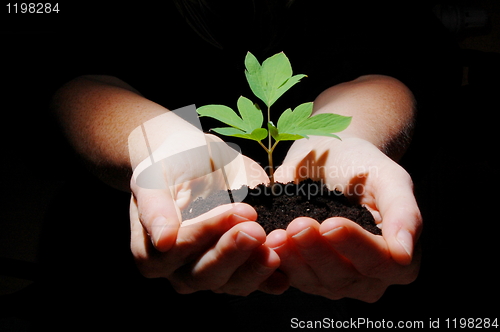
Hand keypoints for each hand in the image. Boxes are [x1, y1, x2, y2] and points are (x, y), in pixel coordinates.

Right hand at [129, 123, 286, 294]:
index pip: (178, 249)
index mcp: (152, 252)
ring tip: (275, 247)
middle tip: (255, 230)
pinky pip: (254, 282)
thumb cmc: (169, 166)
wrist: (191, 162)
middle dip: (232, 252)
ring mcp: (210, 273)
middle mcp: (179, 270)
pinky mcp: (238, 270)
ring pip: (232, 283)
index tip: (233, 212)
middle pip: (204, 273)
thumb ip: (156, 208)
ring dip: (255, 267)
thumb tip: (163, 240)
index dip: (204, 233)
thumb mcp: (155, 178)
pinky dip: (270, 279)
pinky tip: (285, 273)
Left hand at [268, 136, 421, 301]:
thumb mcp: (390, 179)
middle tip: (299, 226)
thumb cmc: (363, 167)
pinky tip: (267, 242)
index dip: (356, 246)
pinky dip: (277, 261)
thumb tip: (405, 253)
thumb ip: (404, 212)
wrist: (330, 161)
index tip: (331, 224)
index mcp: (397, 259)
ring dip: (294, 259)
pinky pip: (289, 277)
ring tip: (277, 235)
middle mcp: (367, 278)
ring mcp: (334, 281)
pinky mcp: (304, 276)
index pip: (381, 263)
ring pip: (313, 281)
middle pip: (344, 276)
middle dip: (319, 252)